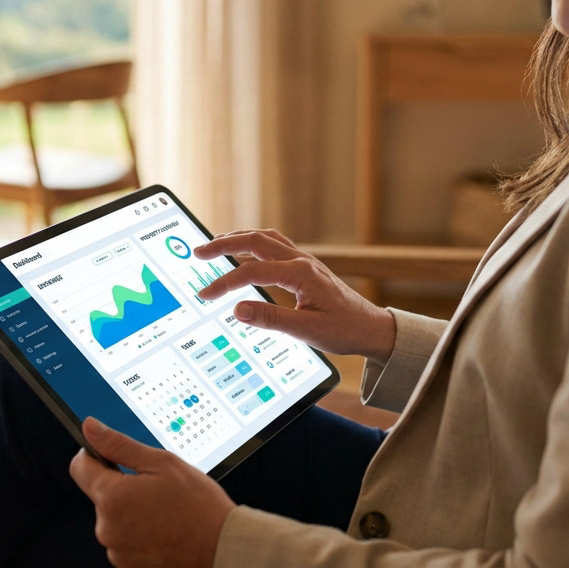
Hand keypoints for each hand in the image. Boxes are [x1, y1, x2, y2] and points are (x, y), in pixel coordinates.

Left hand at [70, 417, 233, 567]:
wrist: (221, 546)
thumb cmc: (198, 506)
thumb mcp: (161, 463)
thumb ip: (120, 445)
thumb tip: (91, 428)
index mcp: (112, 497)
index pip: (79, 466)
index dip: (94, 455)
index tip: (112, 456)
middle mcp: (107, 527)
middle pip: (100, 495)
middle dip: (121, 486)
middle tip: (154, 486)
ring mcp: (116, 550)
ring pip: (113, 519)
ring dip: (130, 512)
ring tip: (163, 510)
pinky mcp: (127, 564)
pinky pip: (124, 540)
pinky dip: (138, 533)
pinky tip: (162, 528)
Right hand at [194, 229, 395, 361]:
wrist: (371, 328)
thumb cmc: (344, 330)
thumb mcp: (307, 331)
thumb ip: (270, 320)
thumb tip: (237, 310)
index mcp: (301, 274)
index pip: (252, 272)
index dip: (225, 283)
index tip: (205, 295)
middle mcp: (301, 261)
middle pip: (256, 240)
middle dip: (224, 244)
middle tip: (198, 252)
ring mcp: (304, 261)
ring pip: (265, 238)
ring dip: (237, 239)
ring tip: (213, 246)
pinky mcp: (304, 267)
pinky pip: (274, 245)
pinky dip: (252, 244)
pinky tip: (243, 252)